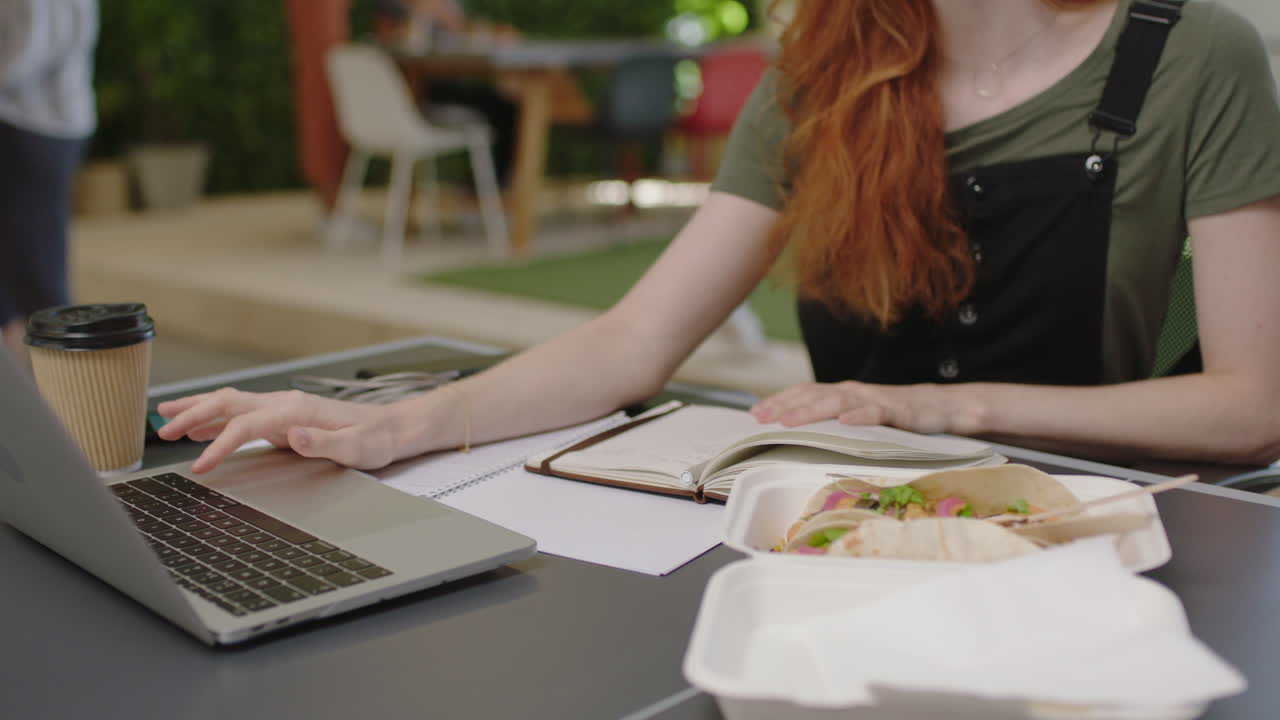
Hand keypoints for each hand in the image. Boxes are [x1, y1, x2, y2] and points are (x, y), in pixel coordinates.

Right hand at [156, 388, 404, 473]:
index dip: (220, 444)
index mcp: (298, 410)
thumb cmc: (377, 439)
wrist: (393, 429)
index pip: (246, 424)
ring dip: (197, 410)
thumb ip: (325, 442)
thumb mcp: (357, 447)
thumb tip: (295, 435)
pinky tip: (200, 427)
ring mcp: (283, 409)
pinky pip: (241, 415)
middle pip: (228, 402)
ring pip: (230, 403)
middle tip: (162, 431)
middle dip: (192, 414)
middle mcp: (285, 404)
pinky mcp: (283, 419)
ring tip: (165, 420)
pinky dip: (215, 418)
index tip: (201, 465)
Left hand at [749, 381, 985, 435]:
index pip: (804, 393)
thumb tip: (796, 433)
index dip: (779, 401)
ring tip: (790, 420)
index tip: (755, 414)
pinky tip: (845, 423)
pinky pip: (877, 412)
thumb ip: (832, 421)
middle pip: (814, 395)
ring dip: (812, 410)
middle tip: (762, 418)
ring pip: (838, 403)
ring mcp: (874, 400)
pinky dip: (860, 416)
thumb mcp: (857, 417)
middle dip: (785, 406)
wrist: (939, 408)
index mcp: (841, 394)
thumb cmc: (892, 416)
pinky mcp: (898, 411)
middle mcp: (853, 393)